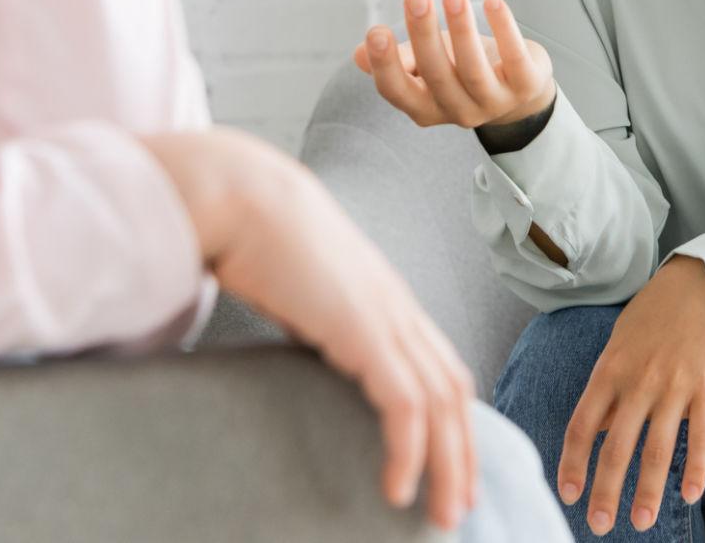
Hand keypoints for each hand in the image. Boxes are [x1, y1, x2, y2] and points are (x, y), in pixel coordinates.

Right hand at [139, 129, 478, 530]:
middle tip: (458, 506)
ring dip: (448, 463)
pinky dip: (410, 450)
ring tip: (443, 513)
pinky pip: (405, 403)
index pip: (438, 362)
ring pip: (442, 401)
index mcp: (383, 295)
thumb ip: (314, 316)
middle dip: (463, 452)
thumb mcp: (299, 284)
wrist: (241, 194)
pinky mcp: (365, 330)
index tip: (449, 460)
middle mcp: (397, 306)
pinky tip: (398, 488)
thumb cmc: (256, 231)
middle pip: (454, 387)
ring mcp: (386, 316)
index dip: (451, 414)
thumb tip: (306, 342)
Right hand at [355, 0, 554, 129]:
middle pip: (437, 75)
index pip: (397, 92)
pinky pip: (514, 58)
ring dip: (461, 29)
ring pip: (474, 69)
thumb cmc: (461, 67)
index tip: (376, 31)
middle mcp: (458, 111)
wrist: (519, 90)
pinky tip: (491, 1)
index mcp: (425, 107)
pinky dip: (504, 28)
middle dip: (424, 35)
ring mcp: (494, 102)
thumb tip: (358, 55)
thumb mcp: (428, 63)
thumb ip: (399, 59)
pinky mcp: (526, 86)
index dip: (385, 66)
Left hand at [559, 258, 704, 534]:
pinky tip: (690, 496)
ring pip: (657, 449)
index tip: (569, 495)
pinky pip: (702, 436)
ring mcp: (673, 386)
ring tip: (640, 522)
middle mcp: (638, 381)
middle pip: (617, 446)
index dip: (574, 463)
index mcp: (609, 370)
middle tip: (599, 526)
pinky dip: (696, 468)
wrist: (701, 284)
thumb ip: (608, 390)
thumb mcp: (619, 345)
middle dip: (606, 490)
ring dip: (648, 491)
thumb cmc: (654, 318)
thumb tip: (597, 432)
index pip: (582, 425)